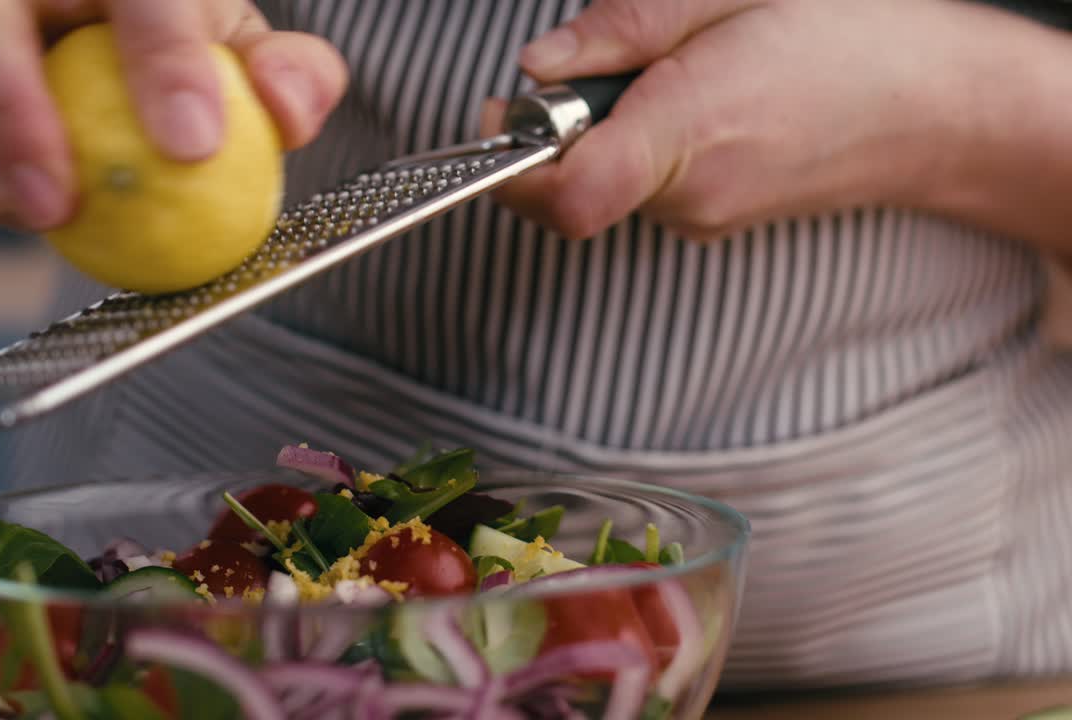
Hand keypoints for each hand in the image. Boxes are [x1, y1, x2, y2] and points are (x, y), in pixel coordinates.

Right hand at [0, 0, 348, 231]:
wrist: (89, 24)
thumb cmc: (177, 39)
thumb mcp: (237, 47)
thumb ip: (284, 75)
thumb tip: (291, 112)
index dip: (165, 64)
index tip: (194, 145)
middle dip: (12, 118)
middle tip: (59, 210)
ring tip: (48, 216)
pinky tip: (19, 209)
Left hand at [483, 0, 976, 239]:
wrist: (937, 109)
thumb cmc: (847, 36)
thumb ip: (624, 31)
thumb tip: (536, 65)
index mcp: (690, 129)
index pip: (566, 193)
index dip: (512, 163)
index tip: (502, 111)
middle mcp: (690, 195)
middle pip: (568, 187)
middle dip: (557, 128)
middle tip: (595, 66)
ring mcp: (702, 219)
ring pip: (604, 183)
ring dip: (603, 132)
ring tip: (672, 72)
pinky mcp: (711, 221)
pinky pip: (642, 186)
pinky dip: (638, 146)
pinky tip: (690, 100)